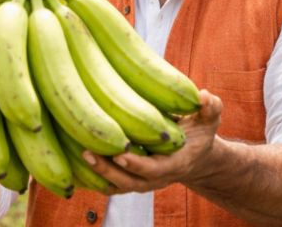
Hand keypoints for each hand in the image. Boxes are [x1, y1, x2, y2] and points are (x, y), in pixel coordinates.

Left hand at [82, 90, 223, 195]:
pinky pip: (106, 184)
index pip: (153, 170)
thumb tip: (202, 96)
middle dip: (106, 170)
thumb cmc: (198, 133)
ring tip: (76, 153)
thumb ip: (210, 108)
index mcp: (174, 164)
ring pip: (114, 185)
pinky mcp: (127, 178)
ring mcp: (140, 181)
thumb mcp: (209, 119)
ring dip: (94, 173)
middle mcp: (155, 178)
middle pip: (127, 182)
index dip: (137, 165)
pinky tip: (71, 160)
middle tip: (86, 152)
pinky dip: (90, 177)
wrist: (194, 156)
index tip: (120, 153)